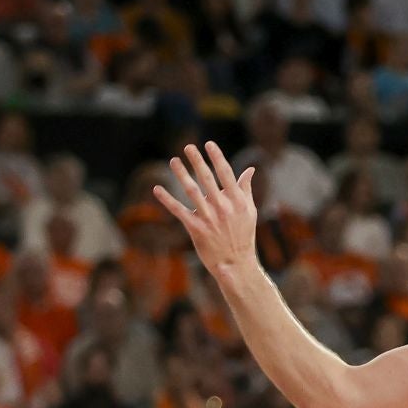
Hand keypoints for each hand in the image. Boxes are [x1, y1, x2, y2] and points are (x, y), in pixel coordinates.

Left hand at [154, 142, 257, 274]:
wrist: (237, 263)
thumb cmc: (244, 234)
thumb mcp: (250, 210)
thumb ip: (246, 189)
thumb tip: (250, 169)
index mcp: (237, 201)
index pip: (226, 174)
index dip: (217, 157)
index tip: (209, 144)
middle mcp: (223, 207)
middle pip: (207, 178)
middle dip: (197, 161)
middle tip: (188, 147)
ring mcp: (209, 218)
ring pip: (192, 191)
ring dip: (181, 174)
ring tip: (174, 160)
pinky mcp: (196, 229)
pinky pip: (179, 211)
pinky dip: (167, 199)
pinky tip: (157, 189)